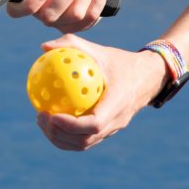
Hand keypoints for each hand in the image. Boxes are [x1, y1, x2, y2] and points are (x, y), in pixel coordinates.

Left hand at [35, 34, 169, 150]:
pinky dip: (66, 136)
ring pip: (84, 144)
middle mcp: (117, 121)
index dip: (71, 125)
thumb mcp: (99, 50)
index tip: (51, 115)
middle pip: (85, 140)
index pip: (94, 123)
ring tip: (42, 121)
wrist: (148, 77)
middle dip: (59, 134)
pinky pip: (85, 139)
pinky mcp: (108, 131)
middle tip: (40, 117)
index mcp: (118, 103)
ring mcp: (113, 129)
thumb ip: (72, 45)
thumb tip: (44, 47)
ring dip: (60, 138)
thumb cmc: (120, 61)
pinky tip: (51, 120)